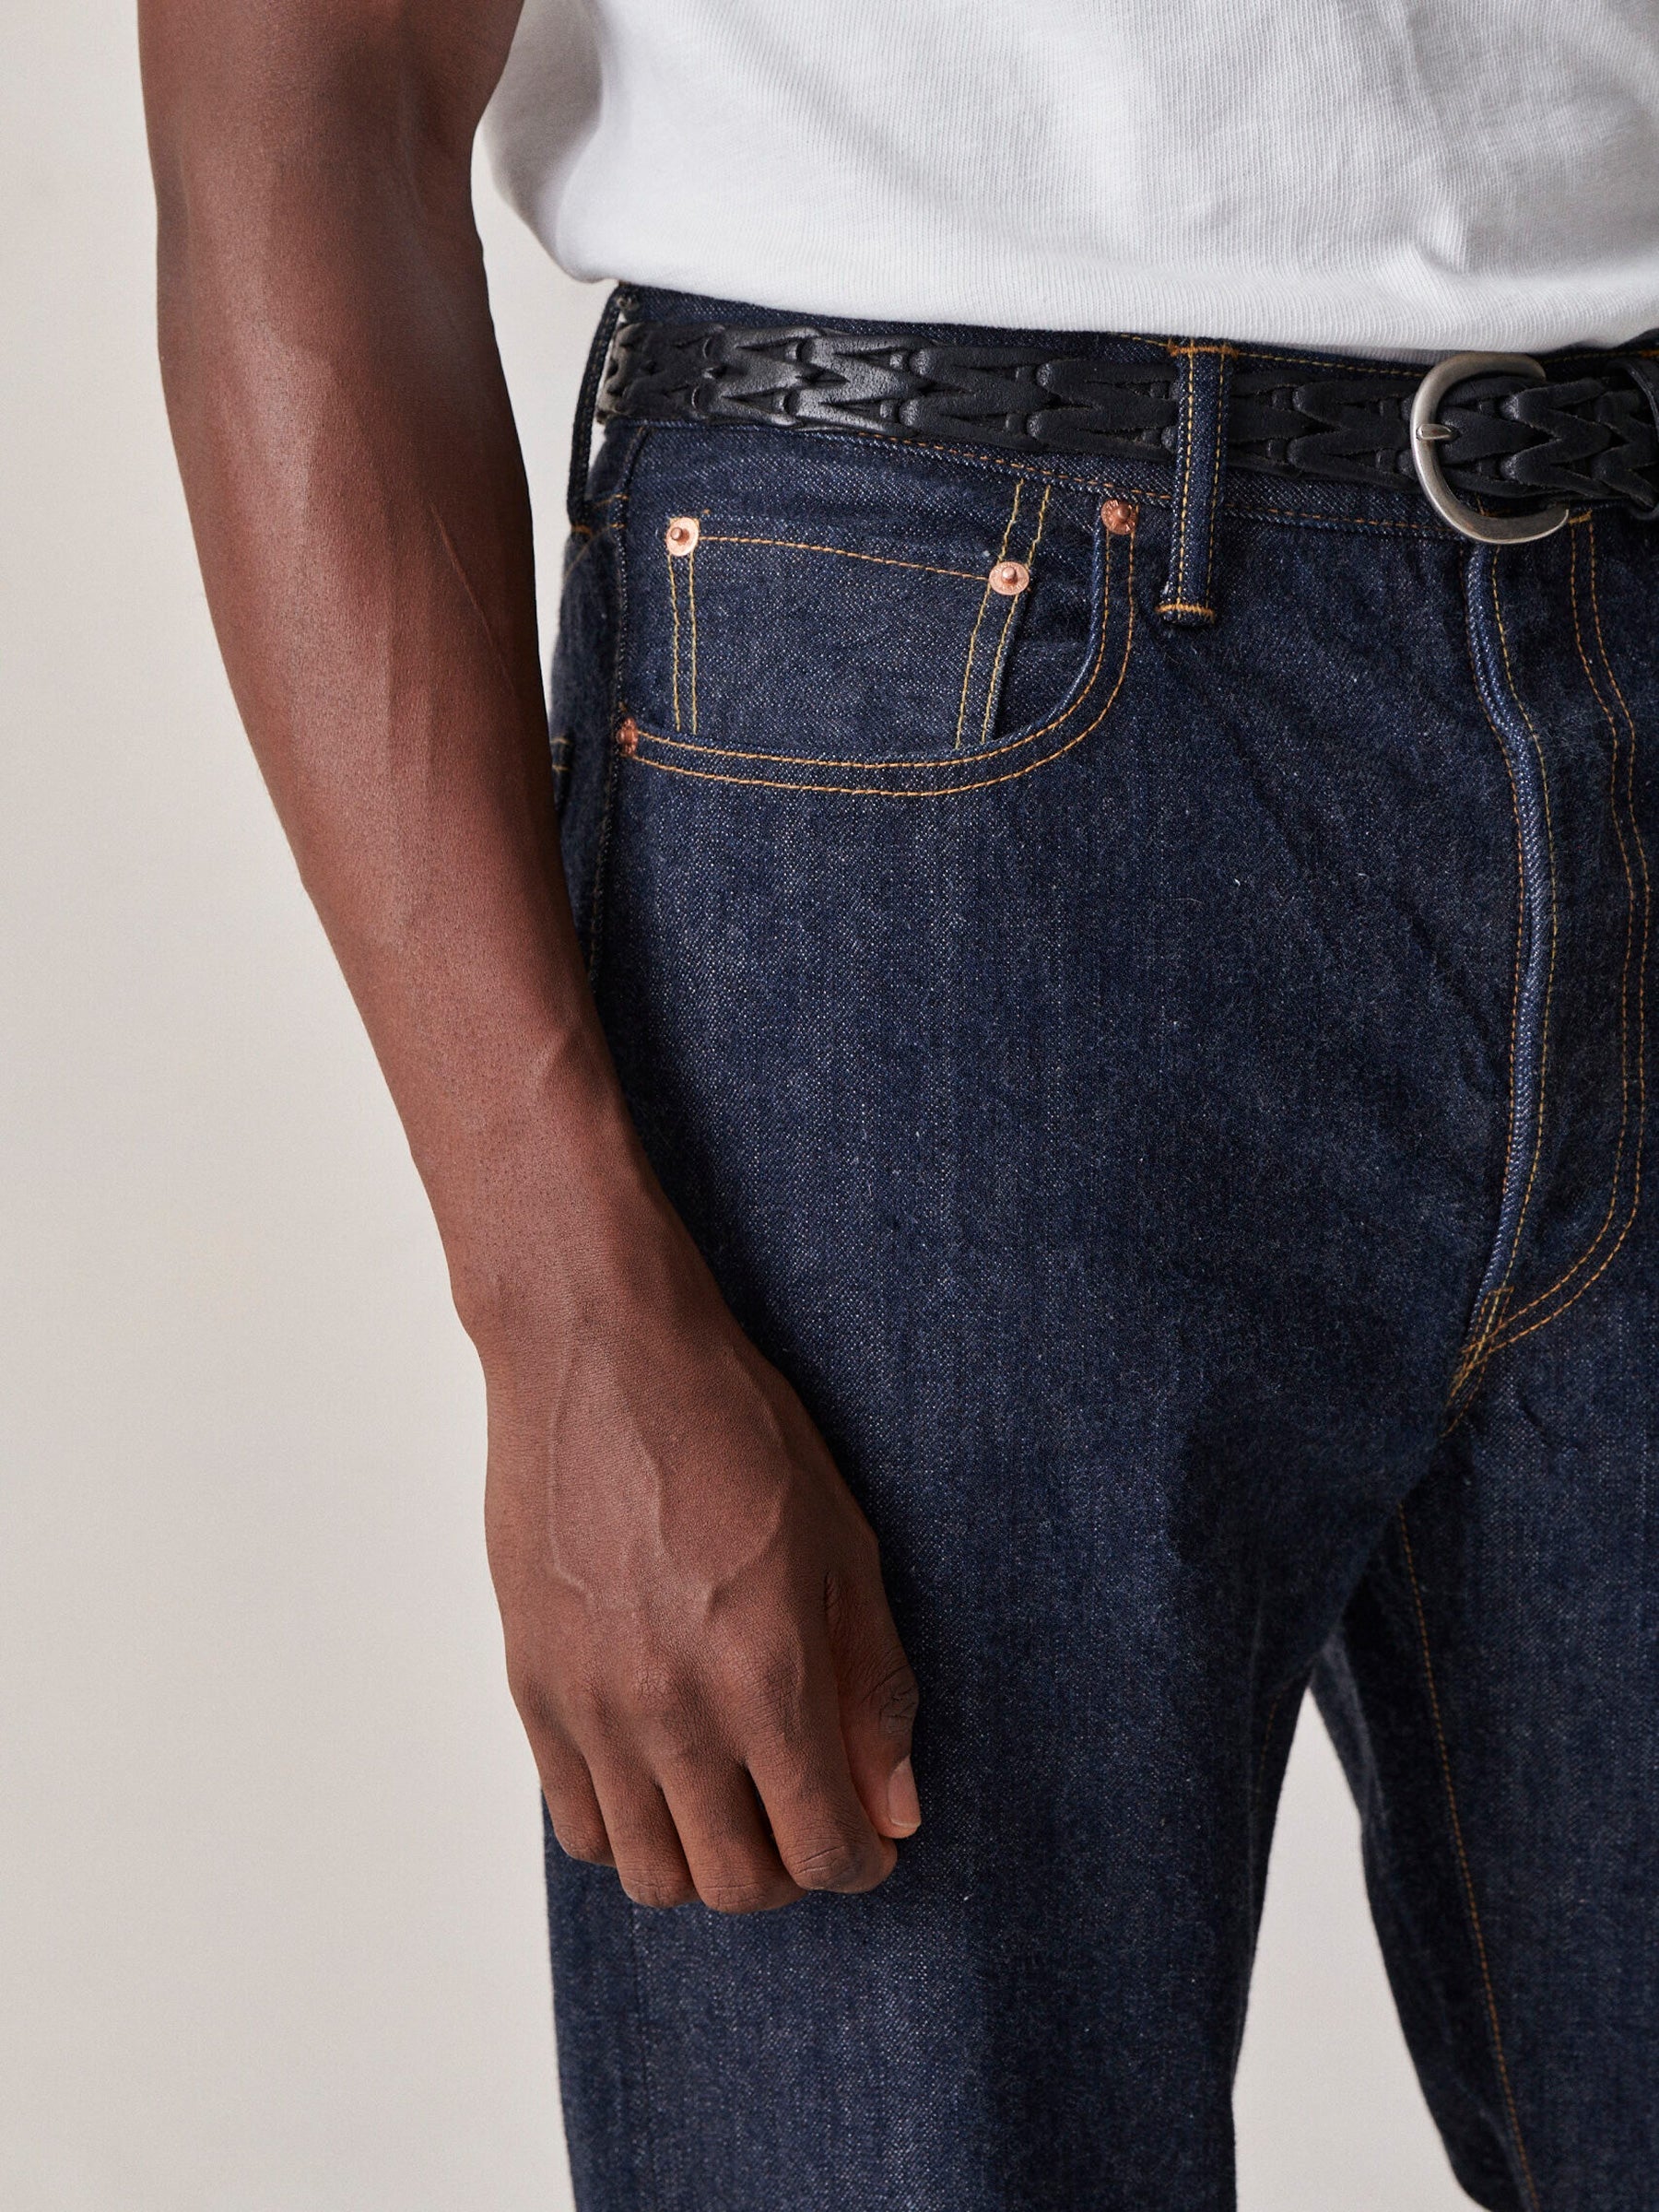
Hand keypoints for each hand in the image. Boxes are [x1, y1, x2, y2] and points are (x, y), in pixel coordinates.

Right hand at [479, 1193, 920, 1913]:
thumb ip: (873, 1687)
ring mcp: (591, 1707)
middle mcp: (671, 1711)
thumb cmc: (735, 1430)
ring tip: (735, 1804)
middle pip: (737, 1884)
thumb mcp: (844, 1544)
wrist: (599, 1357)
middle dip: (792, 1872)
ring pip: (650, 1874)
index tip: (869, 1839)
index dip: (861, 1861)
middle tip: (809, 1821)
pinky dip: (631, 1829)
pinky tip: (665, 1774)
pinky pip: (578, 1824)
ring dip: (707, 1862)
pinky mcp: (533, 1689)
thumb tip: (895, 1808)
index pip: (822, 1847)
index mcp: (764, 1674)